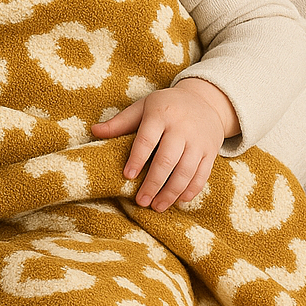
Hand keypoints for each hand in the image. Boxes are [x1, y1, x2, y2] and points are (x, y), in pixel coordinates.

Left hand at [91, 80, 239, 211]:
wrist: (205, 99)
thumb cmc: (166, 106)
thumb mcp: (143, 107)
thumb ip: (120, 122)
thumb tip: (94, 131)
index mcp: (161, 114)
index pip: (147, 140)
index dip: (137, 159)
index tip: (128, 176)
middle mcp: (182, 128)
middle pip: (167, 160)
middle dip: (153, 183)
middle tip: (141, 201)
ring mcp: (199, 140)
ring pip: (186, 171)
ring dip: (171, 192)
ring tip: (157, 206)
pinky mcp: (211, 151)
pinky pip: (202, 174)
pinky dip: (191, 190)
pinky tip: (179, 200)